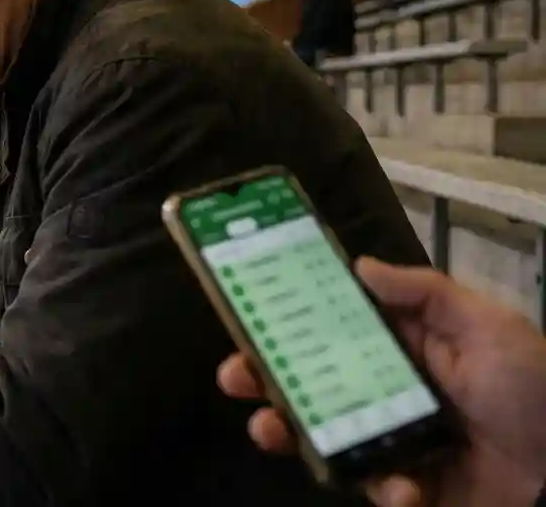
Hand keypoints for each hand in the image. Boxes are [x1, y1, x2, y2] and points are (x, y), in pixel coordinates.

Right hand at [217, 257, 545, 505]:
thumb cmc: (530, 392)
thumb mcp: (489, 328)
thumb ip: (426, 294)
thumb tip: (359, 265)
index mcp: (408, 348)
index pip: (336, 330)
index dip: (291, 322)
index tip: (249, 313)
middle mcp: (390, 391)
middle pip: (311, 380)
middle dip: (264, 376)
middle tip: (234, 375)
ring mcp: (392, 441)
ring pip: (320, 433)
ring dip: (285, 430)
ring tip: (268, 428)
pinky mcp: (404, 488)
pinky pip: (371, 486)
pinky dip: (381, 488)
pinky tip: (400, 487)